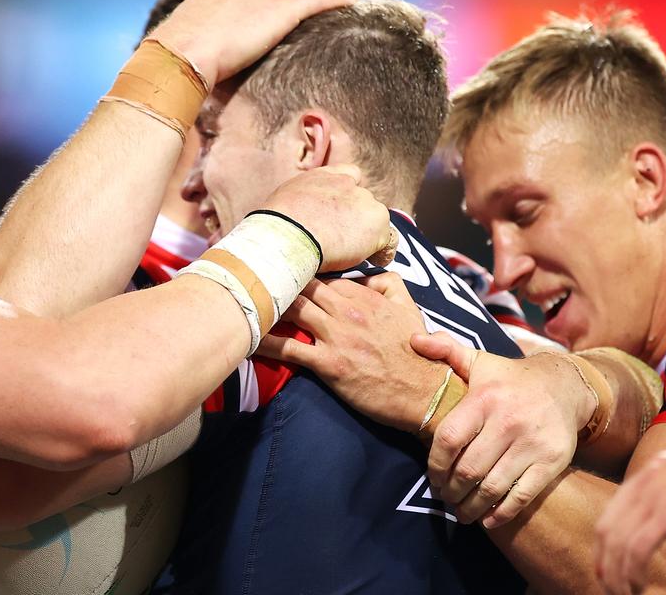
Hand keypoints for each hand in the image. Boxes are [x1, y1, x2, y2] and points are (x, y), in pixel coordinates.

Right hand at [149, 0, 357, 90]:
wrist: (180, 58)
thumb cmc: (176, 64)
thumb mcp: (190, 52)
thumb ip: (206, 54)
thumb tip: (207, 82)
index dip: (268, 3)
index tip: (276, 16)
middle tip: (313, 10)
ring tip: (337, 6)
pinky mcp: (283, 8)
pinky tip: (351, 2)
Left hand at [257, 272, 449, 431]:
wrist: (425, 392)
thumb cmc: (418, 352)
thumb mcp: (409, 307)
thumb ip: (388, 283)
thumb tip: (364, 274)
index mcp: (365, 296)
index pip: (323, 275)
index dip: (303, 275)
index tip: (284, 272)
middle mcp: (347, 311)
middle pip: (302, 287)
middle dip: (278, 279)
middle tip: (252, 277)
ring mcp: (336, 336)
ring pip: (292, 310)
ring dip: (267, 303)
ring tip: (240, 299)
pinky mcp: (329, 364)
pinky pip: (290, 348)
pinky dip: (267, 342)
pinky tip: (246, 339)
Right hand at [260, 165, 392, 272]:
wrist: (286, 235)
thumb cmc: (277, 225)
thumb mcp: (287, 199)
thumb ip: (304, 201)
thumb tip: (303, 216)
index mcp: (325, 175)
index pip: (351, 176)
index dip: (350, 196)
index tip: (343, 212)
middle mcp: (348, 184)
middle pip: (364, 201)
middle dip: (357, 218)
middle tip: (344, 239)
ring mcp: (365, 201)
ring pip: (375, 221)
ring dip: (367, 234)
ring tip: (355, 254)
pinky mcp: (377, 221)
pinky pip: (388, 240)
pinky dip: (382, 251)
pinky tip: (373, 261)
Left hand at [412, 333, 593, 527]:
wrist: (565, 385)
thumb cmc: (510, 378)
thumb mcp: (479, 360)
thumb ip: (445, 350)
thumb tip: (412, 339)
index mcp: (485, 398)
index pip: (448, 439)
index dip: (435, 465)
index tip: (432, 477)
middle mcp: (509, 421)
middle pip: (469, 469)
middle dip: (451, 491)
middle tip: (445, 497)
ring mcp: (533, 443)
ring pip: (492, 487)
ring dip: (471, 506)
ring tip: (461, 511)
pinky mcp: (552, 462)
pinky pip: (522, 496)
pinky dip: (501, 514)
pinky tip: (487, 519)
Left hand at [594, 448, 665, 594]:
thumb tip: (660, 523)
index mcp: (650, 471)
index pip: (612, 513)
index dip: (605, 545)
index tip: (607, 569)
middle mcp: (646, 480)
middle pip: (607, 530)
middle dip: (605, 564)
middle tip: (612, 588)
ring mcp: (655, 495)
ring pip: (618, 544)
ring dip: (618, 575)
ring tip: (627, 594)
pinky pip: (636, 550)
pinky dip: (632, 573)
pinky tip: (640, 587)